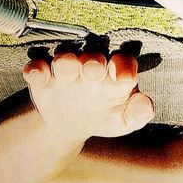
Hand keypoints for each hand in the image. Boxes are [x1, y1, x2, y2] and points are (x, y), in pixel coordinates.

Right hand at [23, 50, 154, 140]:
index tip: (125, 79)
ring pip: (65, 58)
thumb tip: (145, 105)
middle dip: (93, 62)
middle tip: (94, 71)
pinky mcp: (43, 79)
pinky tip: (38, 76)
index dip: (125, 67)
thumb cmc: (104, 116)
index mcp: (115, 73)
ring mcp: (66, 71)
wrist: (70, 125)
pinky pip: (37, 69)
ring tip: (68, 69)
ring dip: (66, 61)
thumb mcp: (123, 120)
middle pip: (93, 57)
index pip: (123, 62)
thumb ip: (138, 113)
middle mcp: (91, 66)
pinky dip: (36, 70)